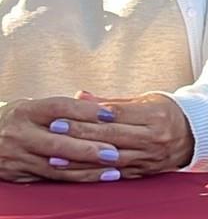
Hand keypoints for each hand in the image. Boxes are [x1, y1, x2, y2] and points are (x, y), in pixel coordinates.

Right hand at [0, 97, 122, 182]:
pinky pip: (51, 178)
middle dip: (88, 149)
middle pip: (58, 142)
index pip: (59, 108)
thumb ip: (66, 107)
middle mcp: (20, 133)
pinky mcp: (18, 173)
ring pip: (56, 165)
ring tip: (113, 168)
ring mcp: (17, 156)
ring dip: (87, 168)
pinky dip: (76, 177)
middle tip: (115, 152)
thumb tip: (103, 105)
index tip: (111, 114)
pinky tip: (96, 176)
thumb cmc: (21, 120)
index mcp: (26, 111)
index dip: (86, 111)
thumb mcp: (35, 107)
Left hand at [59, 92, 193, 177]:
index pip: (116, 115)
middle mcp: (154, 137)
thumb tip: (81, 96)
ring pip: (111, 159)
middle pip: (111, 136)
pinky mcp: (146, 171)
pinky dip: (95, 173)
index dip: (87, 116)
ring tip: (56, 156)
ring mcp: (150, 156)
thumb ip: (111, 101)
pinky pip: (117, 174)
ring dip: (81, 158)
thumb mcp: (145, 100)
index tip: (63, 115)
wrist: (196, 134)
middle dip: (79, 133)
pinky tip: (77, 171)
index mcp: (155, 114)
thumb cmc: (167, 112)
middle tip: (54, 130)